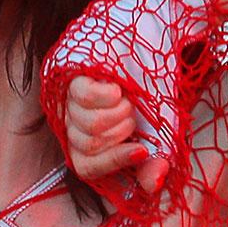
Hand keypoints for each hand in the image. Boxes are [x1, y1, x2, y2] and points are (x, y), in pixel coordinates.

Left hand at [63, 74, 167, 210]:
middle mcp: (74, 123)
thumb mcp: (158, 127)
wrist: (151, 40)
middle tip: (134, 114)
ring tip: (127, 98)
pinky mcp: (70, 77)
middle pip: (89, 146)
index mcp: (90, 140)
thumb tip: (153, 186)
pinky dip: (108, 95)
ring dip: (118, 112)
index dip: (112, 163)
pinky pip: (85, 98)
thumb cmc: (151, 86)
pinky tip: (117, 88)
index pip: (86, 167)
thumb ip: (154, 158)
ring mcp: (69, 100)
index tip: (141, 151)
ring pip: (88, 125)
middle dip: (121, 132)